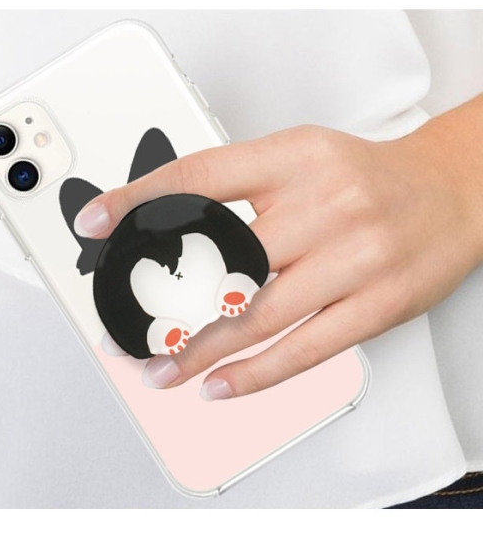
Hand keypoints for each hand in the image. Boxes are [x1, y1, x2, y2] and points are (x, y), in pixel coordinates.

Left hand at [74, 100, 482, 399]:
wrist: (452, 190)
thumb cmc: (367, 178)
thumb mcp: (300, 158)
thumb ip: (240, 189)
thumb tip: (173, 229)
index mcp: (295, 158)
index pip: (200, 178)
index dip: (140, 201)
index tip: (97, 223)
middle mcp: (324, 205)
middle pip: (223, 262)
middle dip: (164, 304)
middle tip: (125, 332)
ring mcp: (354, 257)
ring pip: (257, 315)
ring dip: (199, 351)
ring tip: (160, 370)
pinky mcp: (379, 304)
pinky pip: (305, 349)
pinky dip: (256, 375)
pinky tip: (220, 386)